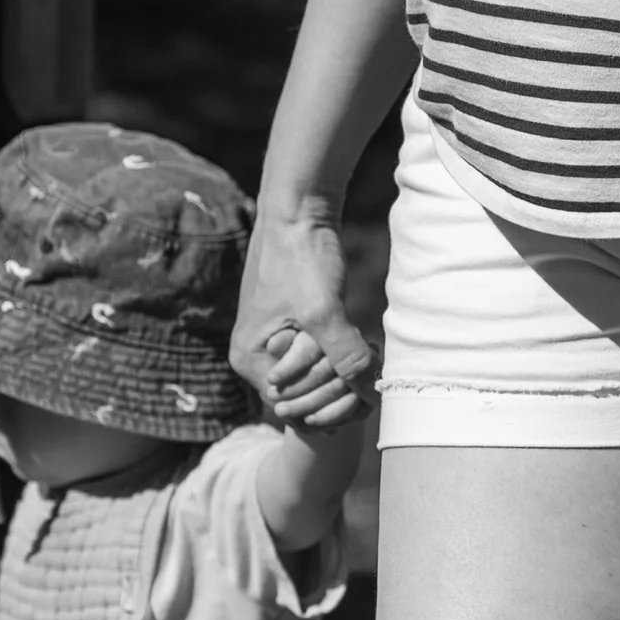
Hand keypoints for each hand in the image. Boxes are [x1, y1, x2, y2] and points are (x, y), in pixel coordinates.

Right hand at [233, 200, 374, 426]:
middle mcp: (259, 358)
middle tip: (367, 363)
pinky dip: (346, 355)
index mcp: (249, 360)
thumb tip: (371, 395)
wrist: (299, 211)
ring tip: (368, 350)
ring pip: (320, 379)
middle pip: (306, 397)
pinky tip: (366, 343)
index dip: (329, 399)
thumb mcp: (324, 312)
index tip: (358, 380)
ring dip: (346, 371)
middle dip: (340, 385)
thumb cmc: (300, 258)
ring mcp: (278, 344)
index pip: (293, 408)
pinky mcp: (299, 329)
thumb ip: (345, 357)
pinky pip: (325, 359)